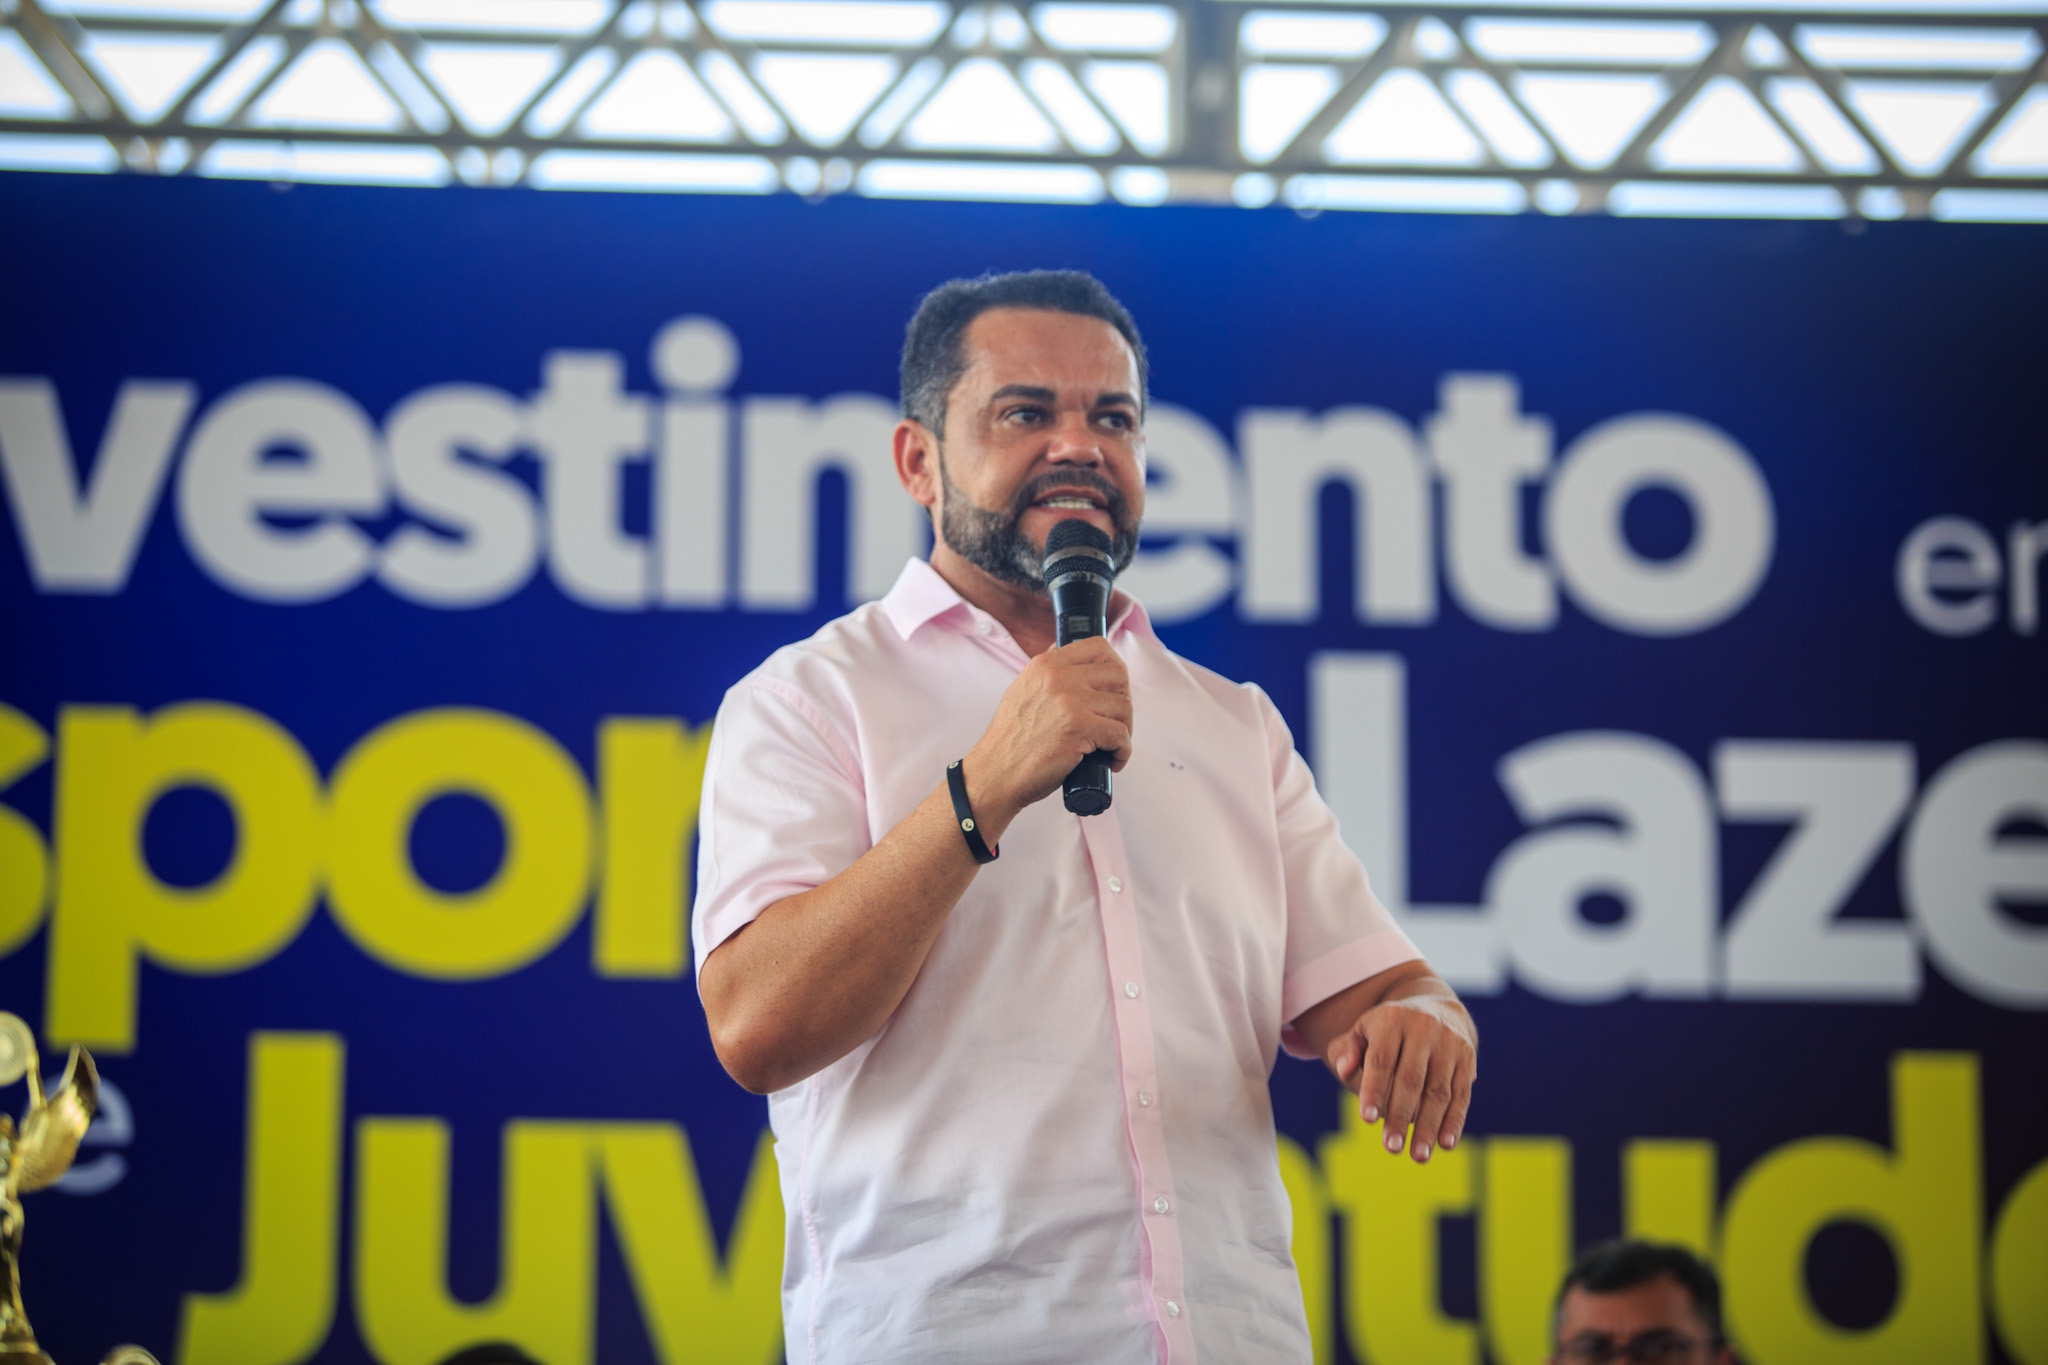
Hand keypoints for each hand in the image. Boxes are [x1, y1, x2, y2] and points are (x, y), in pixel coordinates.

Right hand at [963, 637, 1131, 833]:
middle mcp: (1058, 676)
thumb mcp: (1022, 690)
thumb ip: (1048, 673)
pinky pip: (1120, 735)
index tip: (1114, 690)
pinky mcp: (1079, 728)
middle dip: (1123, 700)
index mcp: (1046, 663)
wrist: (995, 773)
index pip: (1098, 647)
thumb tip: (1071, 657)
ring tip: (1110, 746)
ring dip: (1124, 729)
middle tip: (1115, 722)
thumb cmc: (1011, 741)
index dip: (1114, 668)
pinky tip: (1112, 761)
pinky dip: (1123, 751)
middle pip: (1118, 674)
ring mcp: (1070, 701)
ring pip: (1123, 706)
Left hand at [1325, 990, 1476, 1162]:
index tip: (1367, 1120)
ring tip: (1418, 1156)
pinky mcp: (1468, 1058)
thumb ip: (1345, 1050)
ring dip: (1429, 1126)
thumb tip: (1343, 1069)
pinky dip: (1454, 1120)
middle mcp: (1424, 1027)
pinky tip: (1445, 1144)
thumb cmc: (1387, 1031)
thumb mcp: (1361, 1032)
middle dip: (1401, 1116)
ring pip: (1439, 1090)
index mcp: (1392, 1019)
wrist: (1436, 1010)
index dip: (1374, 1090)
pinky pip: (1461, 1094)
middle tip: (1391, 1148)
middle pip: (1411, 1078)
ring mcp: (1449, 1043)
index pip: (1381, 1059)